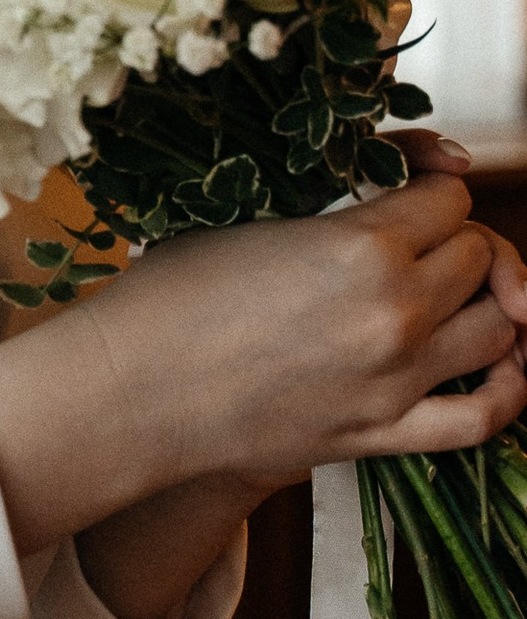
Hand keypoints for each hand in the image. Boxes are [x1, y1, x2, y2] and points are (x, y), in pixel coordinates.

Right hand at [0, 172, 526, 581]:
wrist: (130, 392)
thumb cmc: (171, 298)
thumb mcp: (251, 219)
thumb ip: (338, 204)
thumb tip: (412, 183)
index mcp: (360, 247)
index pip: (450, 201)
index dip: (431, 187)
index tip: (409, 188)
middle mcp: (395, 313)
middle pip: (480, 255)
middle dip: (453, 239)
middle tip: (415, 240)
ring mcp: (397, 380)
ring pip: (500, 326)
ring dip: (484, 301)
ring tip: (450, 294)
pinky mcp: (383, 435)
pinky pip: (485, 416)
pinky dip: (510, 388)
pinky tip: (500, 364)